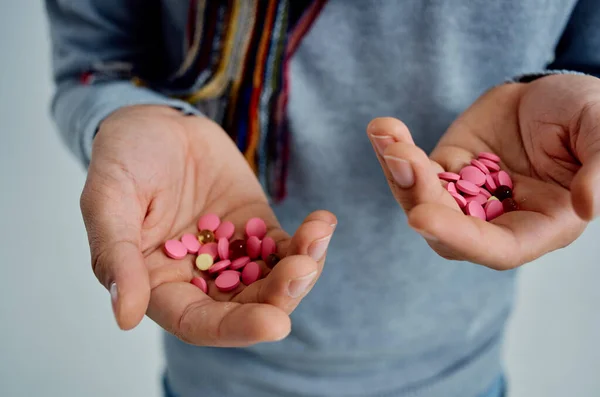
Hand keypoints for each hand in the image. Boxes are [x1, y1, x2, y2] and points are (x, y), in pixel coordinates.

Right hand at [81, 105, 335, 345]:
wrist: (156, 125)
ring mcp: (233, 255)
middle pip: (246, 306)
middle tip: (303, 271)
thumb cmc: (123, 160)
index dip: (235, 328)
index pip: (199, 321)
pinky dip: (308, 241)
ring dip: (302, 268)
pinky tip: (322, 222)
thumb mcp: (107, 200)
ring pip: (273, 279)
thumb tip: (125, 317)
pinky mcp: (256, 229)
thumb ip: (116, 255)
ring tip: (317, 236)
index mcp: (158, 284)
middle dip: (280, 297)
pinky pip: (286, 246)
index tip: (275, 324)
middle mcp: (200, 278)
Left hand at [368, 74, 599, 268]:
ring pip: (421, 199)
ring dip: (398, 171)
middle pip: (446, 229)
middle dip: (418, 195)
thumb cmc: (585, 116)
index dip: (459, 237)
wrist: (551, 92)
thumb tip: (588, 206)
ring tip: (387, 134)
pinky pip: (412, 169)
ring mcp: (465, 196)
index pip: (496, 248)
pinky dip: (393, 151)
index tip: (420, 217)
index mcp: (540, 225)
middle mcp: (497, 219)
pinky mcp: (444, 170)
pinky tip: (383, 128)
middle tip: (400, 156)